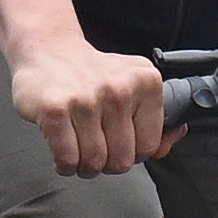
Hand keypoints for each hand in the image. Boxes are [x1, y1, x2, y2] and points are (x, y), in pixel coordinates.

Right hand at [0, 0, 167, 175]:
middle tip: (97, 151)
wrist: (49, 50)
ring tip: (79, 153)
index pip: (149, 146)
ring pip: (94, 163)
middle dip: (107, 165)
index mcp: (145, 82)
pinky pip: (67, 158)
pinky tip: (63, 154)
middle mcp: (118, 88)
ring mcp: (86, 99)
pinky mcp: (55, 110)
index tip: (119, 145)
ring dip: (84, 167)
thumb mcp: (133, 85)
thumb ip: (156, 119)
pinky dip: (65, 165)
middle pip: (122, 160)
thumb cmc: (92, 75)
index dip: (132, 153)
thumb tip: (168, 144)